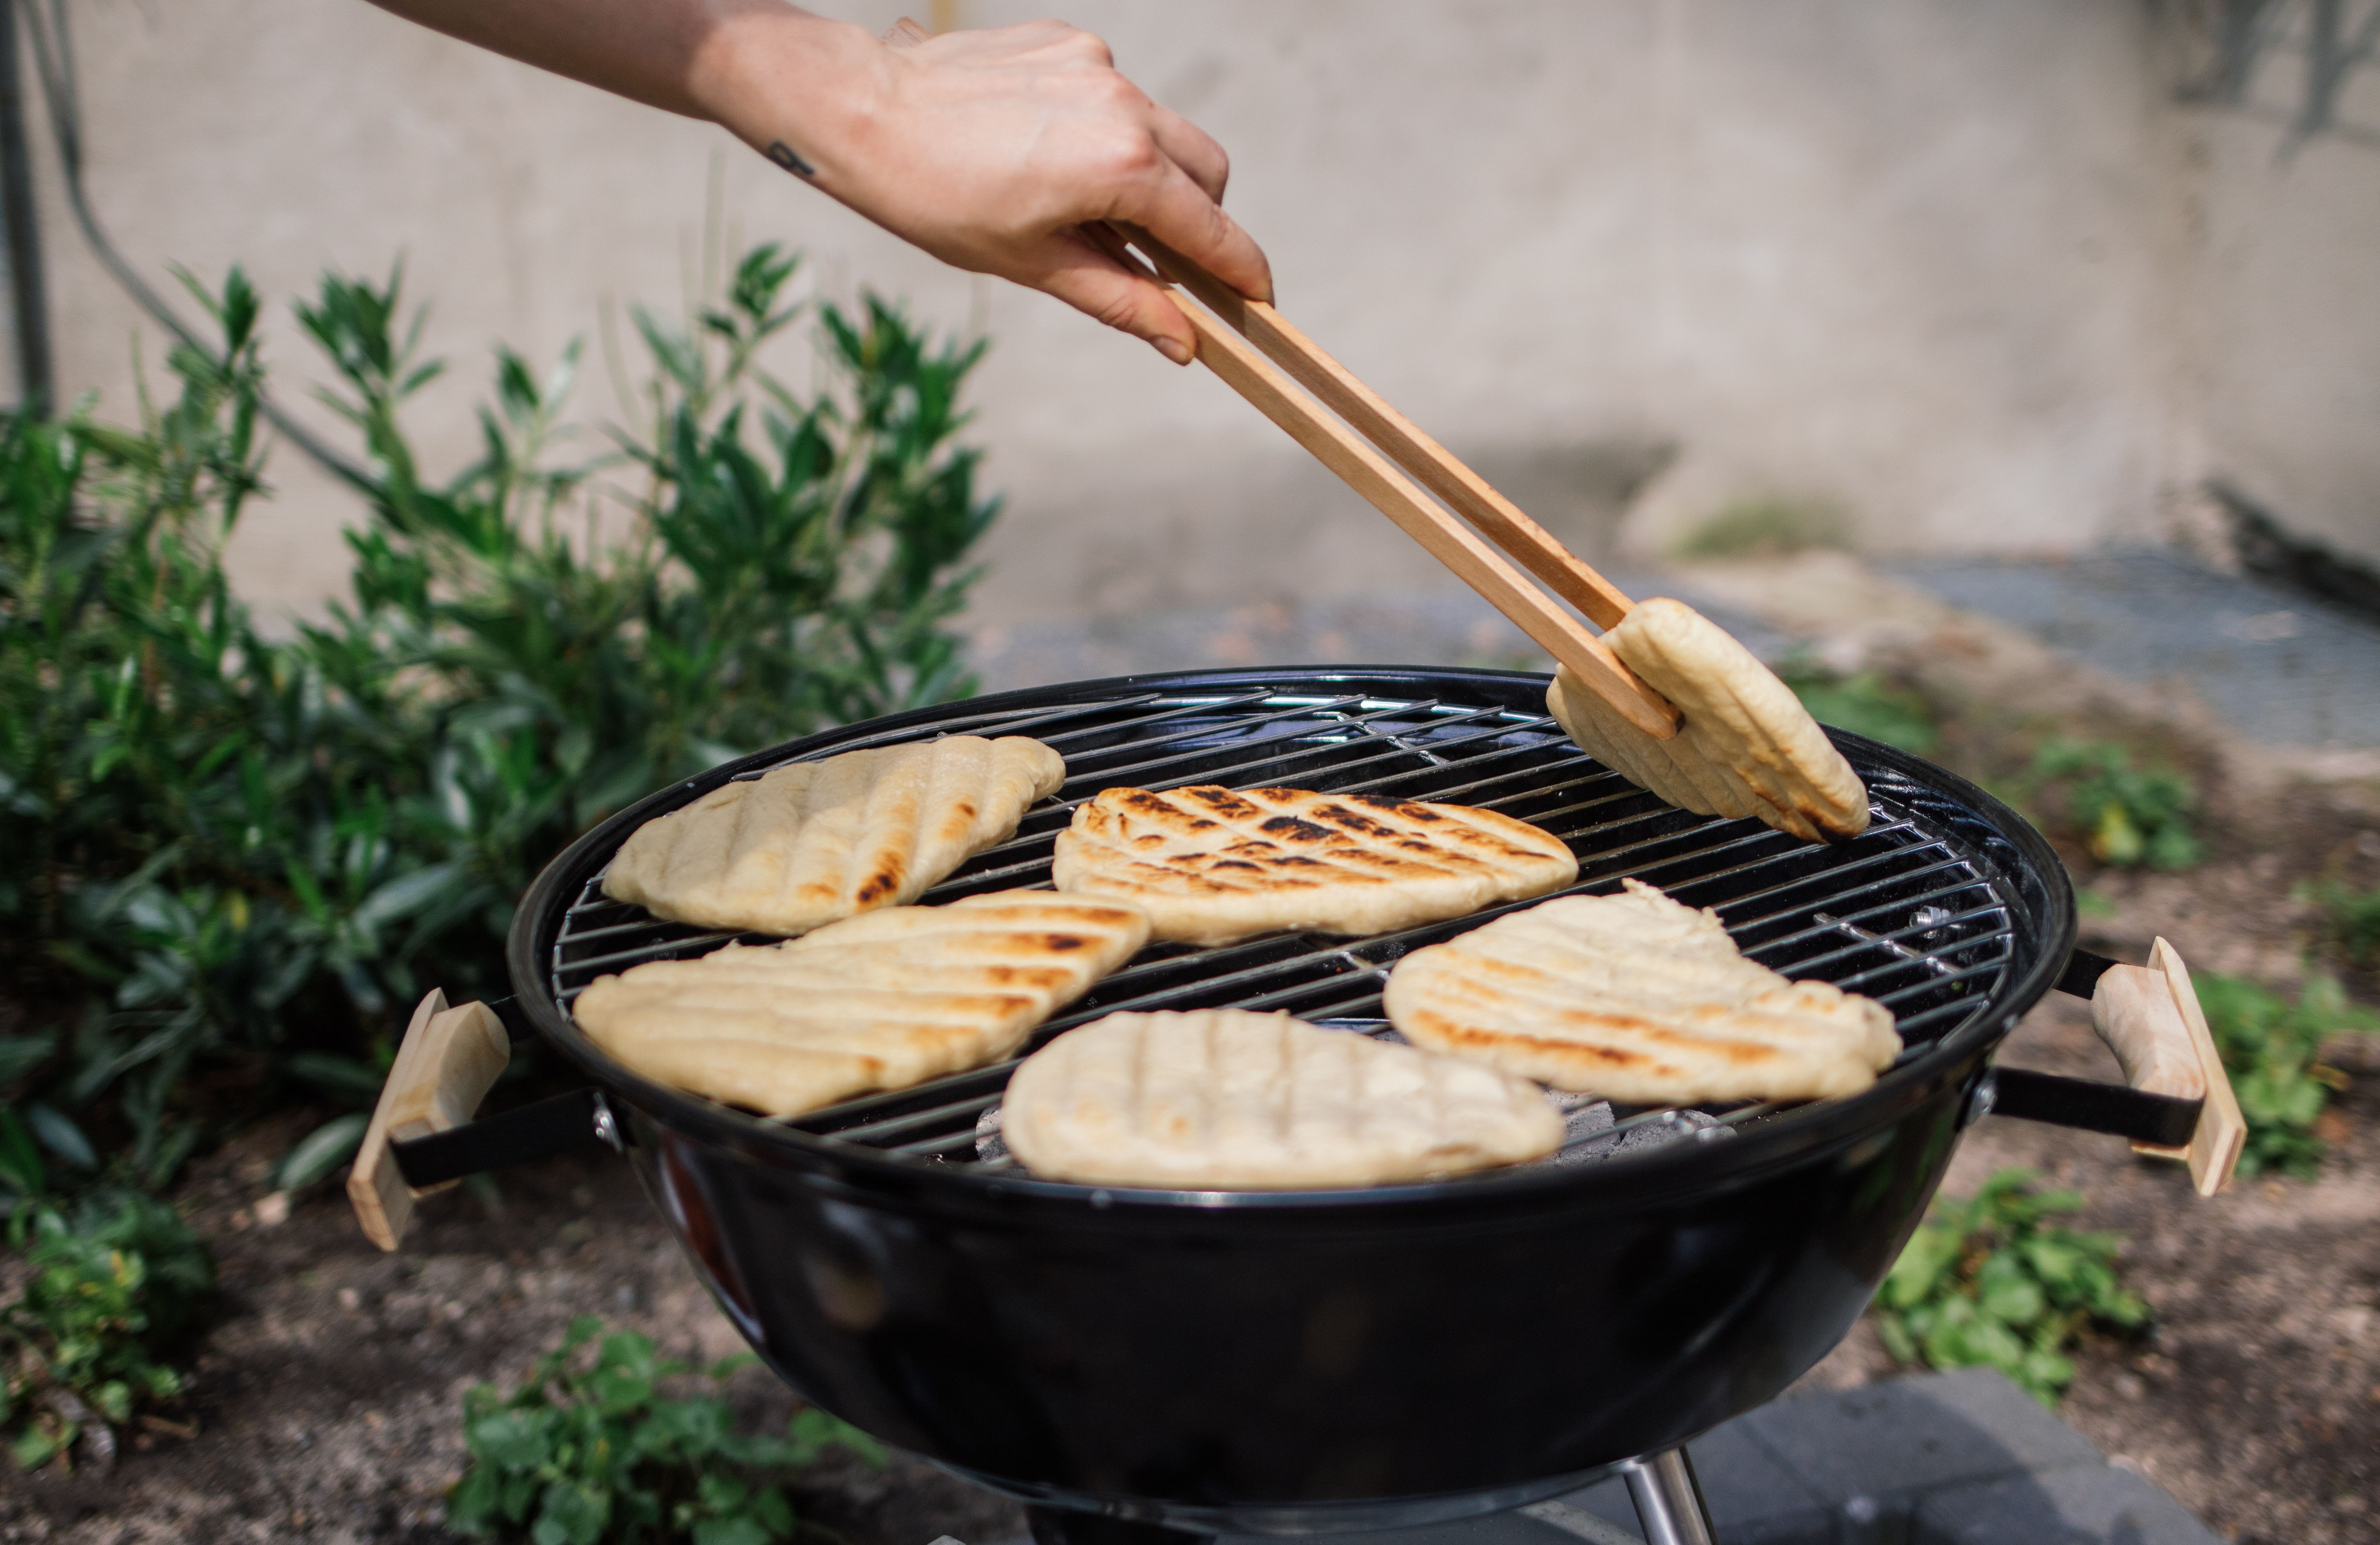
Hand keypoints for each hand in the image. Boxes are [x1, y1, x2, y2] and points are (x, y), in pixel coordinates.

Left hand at [697, 14, 1270, 362]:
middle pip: (1207, 171)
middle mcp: (1123, 104)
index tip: (1261, 300)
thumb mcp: (1035, 265)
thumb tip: (1182, 342)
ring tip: (1092, 210)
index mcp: (1121, 166)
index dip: (1242, 270)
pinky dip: (1107, 134)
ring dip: (1151, 176)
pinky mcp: (1068, 43)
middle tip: (1167, 262)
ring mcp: (1097, 65)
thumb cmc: (937, 197)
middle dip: (1203, 220)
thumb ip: (1122, 300)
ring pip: (1164, 130)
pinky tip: (1051, 156)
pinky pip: (1116, 96)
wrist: (863, 111)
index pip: (1210, 229)